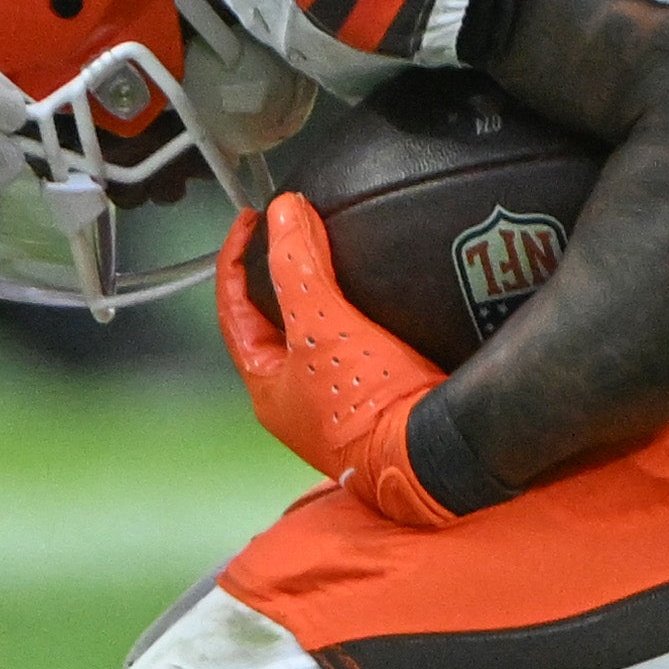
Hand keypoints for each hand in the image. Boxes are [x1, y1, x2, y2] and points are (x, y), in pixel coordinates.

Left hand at [215, 197, 459, 527]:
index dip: (235, 259)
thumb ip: (298, 265)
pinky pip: (356, 341)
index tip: (251, 221)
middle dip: (277, 274)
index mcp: (267, 387)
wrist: (436, 456)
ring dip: (320, 289)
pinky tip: (376, 294)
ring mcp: (336, 400)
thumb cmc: (369, 410)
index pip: (232, 309)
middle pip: (273, 320)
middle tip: (289, 233)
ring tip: (330, 251)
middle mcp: (297, 398)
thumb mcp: (322, 326)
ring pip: (316, 330)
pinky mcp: (377, 397)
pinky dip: (357, 310)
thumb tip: (283, 212)